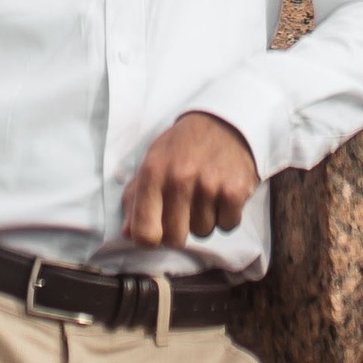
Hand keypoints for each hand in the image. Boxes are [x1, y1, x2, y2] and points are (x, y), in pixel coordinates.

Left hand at [122, 111, 259, 249]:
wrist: (224, 122)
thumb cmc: (183, 147)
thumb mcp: (154, 162)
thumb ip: (136, 198)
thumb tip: (128, 233)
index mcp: (153, 172)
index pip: (144, 232)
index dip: (150, 239)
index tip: (156, 232)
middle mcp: (179, 178)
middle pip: (174, 239)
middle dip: (179, 230)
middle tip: (184, 208)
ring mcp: (209, 185)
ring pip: (202, 232)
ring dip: (204, 219)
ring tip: (205, 193)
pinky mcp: (235, 190)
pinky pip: (227, 225)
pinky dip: (227, 215)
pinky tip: (222, 194)